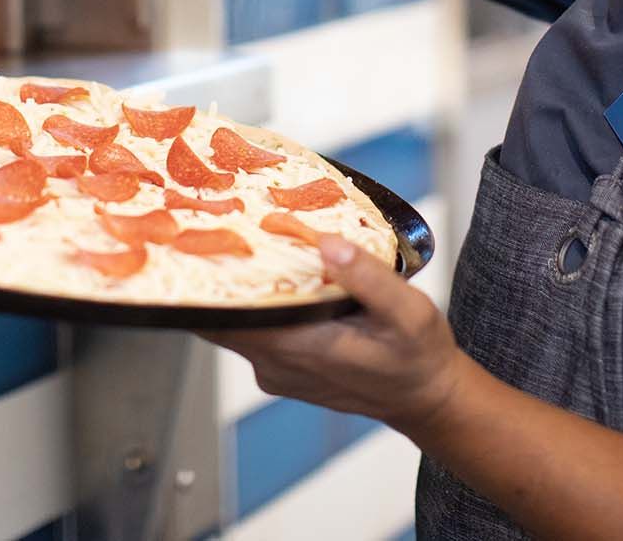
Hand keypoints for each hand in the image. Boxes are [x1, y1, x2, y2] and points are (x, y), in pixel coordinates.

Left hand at [204, 236, 468, 435]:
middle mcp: (276, 363)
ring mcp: (275, 370)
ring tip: (239, 240)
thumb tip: (327, 243)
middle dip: (213, 276)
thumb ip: (368, 277)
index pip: (225, 316)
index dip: (206, 280)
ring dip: (234, 289)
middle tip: (216, 225)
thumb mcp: (409, 311)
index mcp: (299, 347)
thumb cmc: (418, 355)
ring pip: (233, 324)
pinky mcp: (281, 369)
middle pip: (219, 318)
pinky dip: (253, 305)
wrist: (424, 396)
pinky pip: (252, 332)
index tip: (198, 240)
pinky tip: (270, 275)